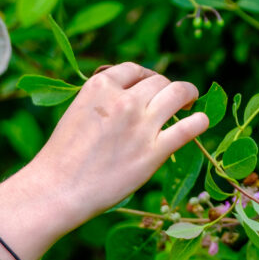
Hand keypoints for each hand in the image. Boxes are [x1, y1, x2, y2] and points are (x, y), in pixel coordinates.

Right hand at [0, 63, 209, 259]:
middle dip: (166, 88)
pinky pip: (189, 127)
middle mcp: (124, 100)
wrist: (57, 189)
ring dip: (188, 95)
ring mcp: (141, 125)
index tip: (151, 86)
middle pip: (159, 81)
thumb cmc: (63, 155)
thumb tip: (131, 94)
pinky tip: (200, 122)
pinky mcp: (154, 152)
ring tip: (190, 102)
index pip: (135, 70)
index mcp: (101, 86)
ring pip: (178, 94)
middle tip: (171, 99)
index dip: (147, 77)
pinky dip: (199, 121)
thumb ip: (104, 99)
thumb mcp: (78, 110)